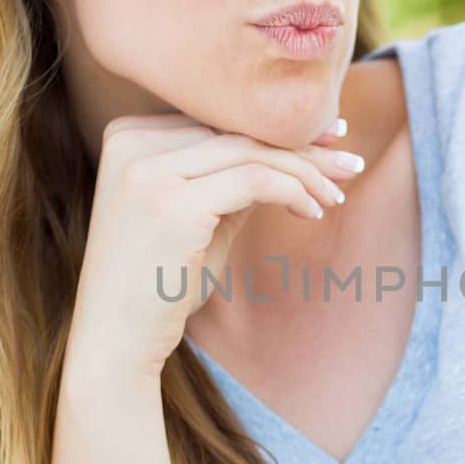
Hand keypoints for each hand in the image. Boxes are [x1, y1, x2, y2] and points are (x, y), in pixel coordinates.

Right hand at [65, 113, 363, 380]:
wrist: (114, 342)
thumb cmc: (158, 285)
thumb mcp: (198, 219)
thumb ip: (231, 180)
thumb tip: (292, 156)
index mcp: (129, 137)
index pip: (219, 121)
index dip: (278, 130)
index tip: (328, 139)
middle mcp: (131, 143)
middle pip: (237, 132)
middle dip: (302, 146)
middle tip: (350, 162)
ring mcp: (147, 170)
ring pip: (251, 151)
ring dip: (306, 172)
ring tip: (337, 196)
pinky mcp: (171, 202)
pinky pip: (254, 180)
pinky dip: (294, 191)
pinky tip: (313, 212)